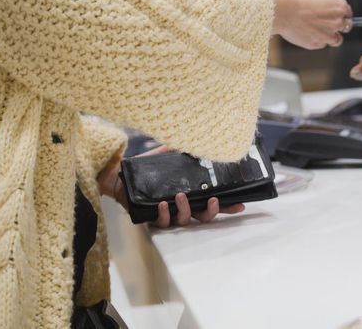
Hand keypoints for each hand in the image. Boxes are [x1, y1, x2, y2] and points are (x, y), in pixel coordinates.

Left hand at [96, 145, 244, 227]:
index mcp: (190, 195)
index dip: (227, 206)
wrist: (120, 177)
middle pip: (204, 218)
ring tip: (180, 196)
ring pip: (184, 221)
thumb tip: (196, 140)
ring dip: (186, 209)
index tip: (240, 204)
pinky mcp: (152, 217)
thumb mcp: (166, 158)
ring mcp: (168, 214)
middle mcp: (181, 208)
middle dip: (212, 211)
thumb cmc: (145, 170)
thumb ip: (180, 151)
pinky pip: (161, 222)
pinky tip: (164, 204)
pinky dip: (164, 214)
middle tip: (214, 200)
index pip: (212, 203)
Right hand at [271, 0, 352, 48]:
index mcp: (339, 5)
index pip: (348, 12)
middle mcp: (338, 21)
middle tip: (330, 24)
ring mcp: (328, 35)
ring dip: (331, 37)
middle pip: (347, 26)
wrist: (282, 11)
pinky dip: (317, 41)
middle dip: (340, 25)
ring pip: (337, 40)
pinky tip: (308, 35)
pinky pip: (321, 44)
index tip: (336, 15)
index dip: (341, 13)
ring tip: (321, 33)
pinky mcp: (317, 44)